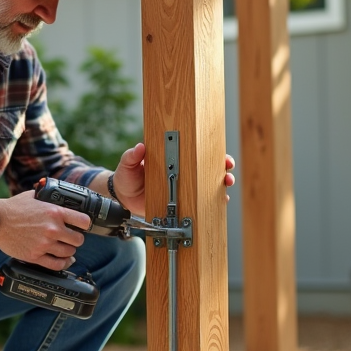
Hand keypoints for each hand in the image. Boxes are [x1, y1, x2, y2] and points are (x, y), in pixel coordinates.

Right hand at [0, 189, 90, 270]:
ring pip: (69, 253)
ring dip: (69, 251)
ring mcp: (44, 244)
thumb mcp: (34, 196)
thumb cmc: (13, 208)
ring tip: (65, 248)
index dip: (85, 224)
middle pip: (78, 240)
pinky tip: (63, 261)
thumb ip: (48, 197)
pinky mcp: (35, 256)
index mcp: (55, 212)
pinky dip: (63, 264)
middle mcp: (52, 229)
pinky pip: (56, 265)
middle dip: (76, 239)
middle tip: (71, 238)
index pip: (84, 221)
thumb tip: (57, 194)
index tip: (82, 226)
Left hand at [111, 145, 236, 212]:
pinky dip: (211, 202)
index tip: (220, 154)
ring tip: (225, 186)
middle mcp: (181, 171)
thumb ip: (132, 156)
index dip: (210, 152)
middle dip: (222, 168)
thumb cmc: (128, 177)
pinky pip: (199, 202)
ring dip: (220, 185)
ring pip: (207, 185)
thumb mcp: (127, 165)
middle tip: (227, 170)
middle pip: (207, 168)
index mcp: (171, 158)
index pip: (194, 151)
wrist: (124, 198)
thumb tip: (140, 147)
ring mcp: (182, 187)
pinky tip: (220, 202)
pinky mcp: (180, 203)